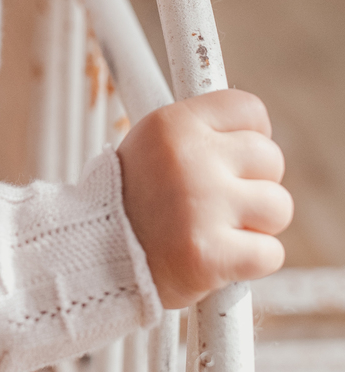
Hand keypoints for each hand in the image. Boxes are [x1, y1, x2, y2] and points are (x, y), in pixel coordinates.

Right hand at [119, 90, 291, 307]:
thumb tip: (256, 129)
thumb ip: (201, 134)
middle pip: (271, 158)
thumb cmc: (128, 204)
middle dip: (253, 184)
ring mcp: (203, 207)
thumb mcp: (150, 147)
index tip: (235, 158)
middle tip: (219, 202)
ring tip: (217, 229)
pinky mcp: (212, 255)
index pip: (249, 109)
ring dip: (257, 224)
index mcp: (172, 124)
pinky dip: (252, 261)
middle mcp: (189, 158)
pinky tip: (220, 258)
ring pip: (279, 206)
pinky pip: (271, 252)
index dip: (250, 136)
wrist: (92, 259)